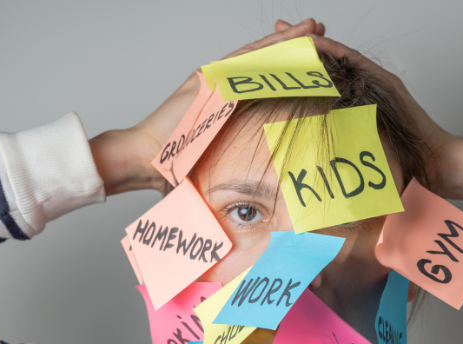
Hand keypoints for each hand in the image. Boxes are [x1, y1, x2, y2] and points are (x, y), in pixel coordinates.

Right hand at [90, 19, 325, 195]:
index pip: (259, 76)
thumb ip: (228, 160)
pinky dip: (268, 51)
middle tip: (318, 30)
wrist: (144, 158)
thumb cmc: (172, 164)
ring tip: (313, 28)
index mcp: (221, 98)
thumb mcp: (211, 159)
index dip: (283, 64)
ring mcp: (213, 80)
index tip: (306, 57)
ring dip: (286, 41)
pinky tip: (289, 41)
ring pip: (257, 55)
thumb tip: (248, 196)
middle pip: (262, 58)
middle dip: (291, 44)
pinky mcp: (209, 81)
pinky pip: (245, 63)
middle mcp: (219, 83)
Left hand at [288, 28, 462, 199]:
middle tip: (277, 31)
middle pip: (329, 60)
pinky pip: (356, 62)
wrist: (434, 159)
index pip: (326, 75)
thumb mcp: (362, 151)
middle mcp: (367, 85)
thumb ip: (342, 145)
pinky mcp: (386, 81)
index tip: (279, 55)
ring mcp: (377, 81)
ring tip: (290, 32)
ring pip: (340, 56)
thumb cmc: (404, 160)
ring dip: (315, 43)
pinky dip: (335, 51)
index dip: (303, 63)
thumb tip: (314, 159)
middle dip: (302, 44)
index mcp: (359, 98)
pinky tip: (315, 44)